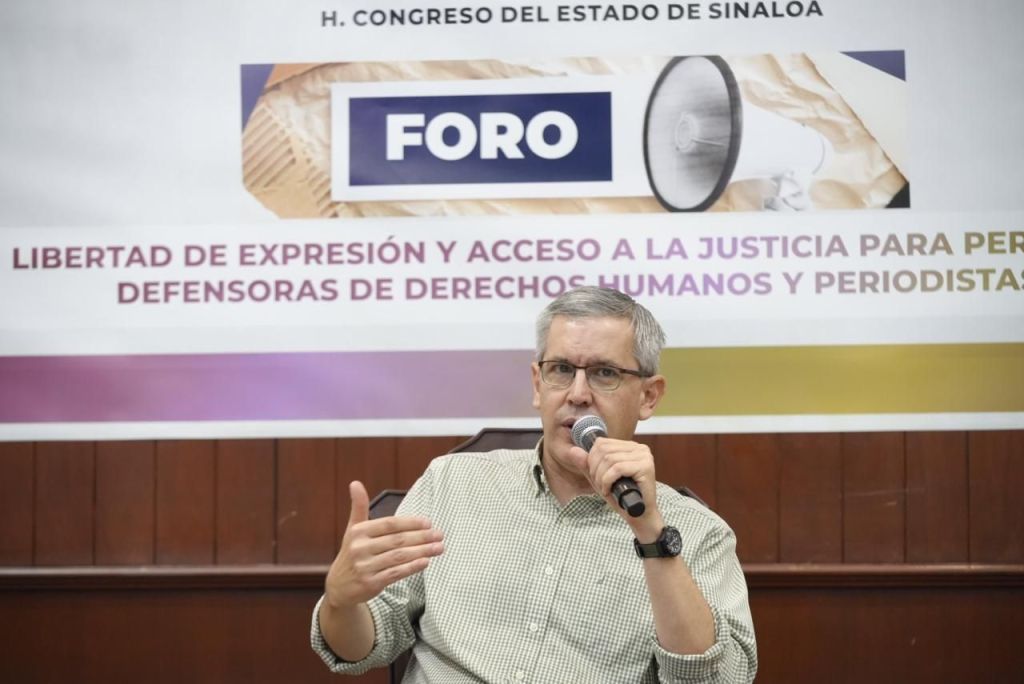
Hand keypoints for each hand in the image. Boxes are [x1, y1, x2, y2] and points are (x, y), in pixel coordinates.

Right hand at [324, 481, 444, 608]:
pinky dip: (411, 567)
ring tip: (438, 548)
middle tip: (439, 534)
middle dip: (421, 537)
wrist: (340, 586)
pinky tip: (425, 562)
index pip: (390, 524)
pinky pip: (395, 573)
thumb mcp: (353, 529)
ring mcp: (365, 567)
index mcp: (359, 532)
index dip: (410, 522)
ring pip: (399, 556)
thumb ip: (359, 507)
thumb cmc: (352, 553)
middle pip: (397, 540)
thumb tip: (355, 482)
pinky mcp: (370, 583)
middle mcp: (360, 548)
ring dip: (422, 551)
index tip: (428, 522)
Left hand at [568, 438, 663, 536]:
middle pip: (604, 449)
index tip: (595, 476)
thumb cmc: (621, 497)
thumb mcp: (599, 478)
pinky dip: (607, 481)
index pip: (602, 443)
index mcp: (630, 446)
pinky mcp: (646, 466)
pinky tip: (609, 490)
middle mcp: (639, 448)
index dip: (592, 460)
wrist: (639, 515)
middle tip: (599, 485)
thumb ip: (586, 464)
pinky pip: (617, 468)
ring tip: (605, 489)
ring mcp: (644, 456)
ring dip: (601, 478)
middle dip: (595, 469)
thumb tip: (573, 450)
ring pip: (609, 459)